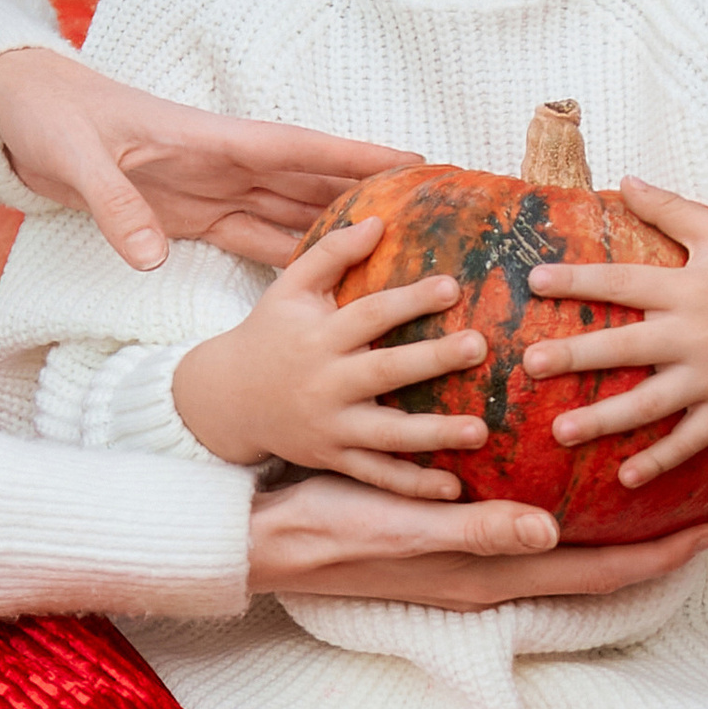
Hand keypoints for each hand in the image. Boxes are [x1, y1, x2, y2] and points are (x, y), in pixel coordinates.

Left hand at [0, 47, 408, 270]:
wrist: (21, 115)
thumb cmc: (53, 119)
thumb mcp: (78, 160)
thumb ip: (116, 207)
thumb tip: (148, 258)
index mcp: (211, 140)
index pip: (297, 148)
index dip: (356, 155)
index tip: (413, 161)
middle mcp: (224, 164)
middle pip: (312, 179)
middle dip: (372, 191)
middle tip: (436, 210)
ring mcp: (212, 190)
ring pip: (292, 210)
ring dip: (341, 227)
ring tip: (401, 252)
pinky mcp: (192, 214)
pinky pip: (255, 236)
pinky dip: (292, 254)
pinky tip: (328, 278)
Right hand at [174, 218, 489, 496]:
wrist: (226, 399)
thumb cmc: (269, 333)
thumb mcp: (289, 287)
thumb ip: (331, 251)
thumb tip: (378, 220)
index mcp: (319, 337)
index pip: (369, 314)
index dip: (409, 299)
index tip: (452, 285)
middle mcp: (325, 383)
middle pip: (385, 371)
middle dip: (433, 360)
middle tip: (480, 345)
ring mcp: (330, 426)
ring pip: (387, 434)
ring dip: (435, 434)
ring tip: (480, 430)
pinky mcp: (333, 458)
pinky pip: (377, 476)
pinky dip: (412, 486)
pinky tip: (453, 489)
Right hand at [248, 474, 707, 607]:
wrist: (271, 541)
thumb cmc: (336, 527)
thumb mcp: (409, 522)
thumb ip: (480, 530)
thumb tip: (555, 533)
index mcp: (493, 575)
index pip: (597, 572)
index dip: (658, 556)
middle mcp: (492, 575)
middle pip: (594, 568)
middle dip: (651, 545)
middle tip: (704, 511)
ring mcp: (471, 565)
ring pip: (566, 555)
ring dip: (612, 533)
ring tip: (650, 497)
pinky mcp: (449, 545)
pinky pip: (529, 536)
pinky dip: (565, 517)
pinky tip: (562, 485)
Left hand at [524, 182, 707, 494]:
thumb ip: (669, 209)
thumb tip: (625, 179)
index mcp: (687, 288)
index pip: (623, 282)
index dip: (579, 280)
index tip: (535, 280)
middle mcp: (695, 334)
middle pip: (627, 347)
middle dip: (576, 356)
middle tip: (530, 365)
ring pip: (651, 403)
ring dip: (604, 419)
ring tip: (559, 432)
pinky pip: (691, 439)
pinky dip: (661, 460)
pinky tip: (625, 477)